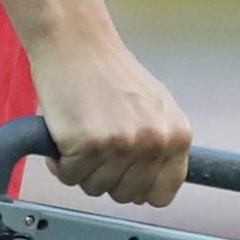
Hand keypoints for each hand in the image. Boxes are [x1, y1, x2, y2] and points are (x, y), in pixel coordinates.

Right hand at [32, 29, 194, 207]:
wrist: (76, 43)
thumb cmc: (109, 71)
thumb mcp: (155, 108)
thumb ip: (161, 145)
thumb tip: (154, 186)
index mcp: (178, 136)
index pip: (163, 194)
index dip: (138, 189)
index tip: (123, 176)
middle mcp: (155, 142)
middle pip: (126, 195)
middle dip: (105, 177)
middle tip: (96, 146)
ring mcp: (123, 144)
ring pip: (96, 189)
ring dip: (81, 169)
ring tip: (81, 136)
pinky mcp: (89, 144)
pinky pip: (69, 177)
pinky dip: (60, 162)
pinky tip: (65, 135)